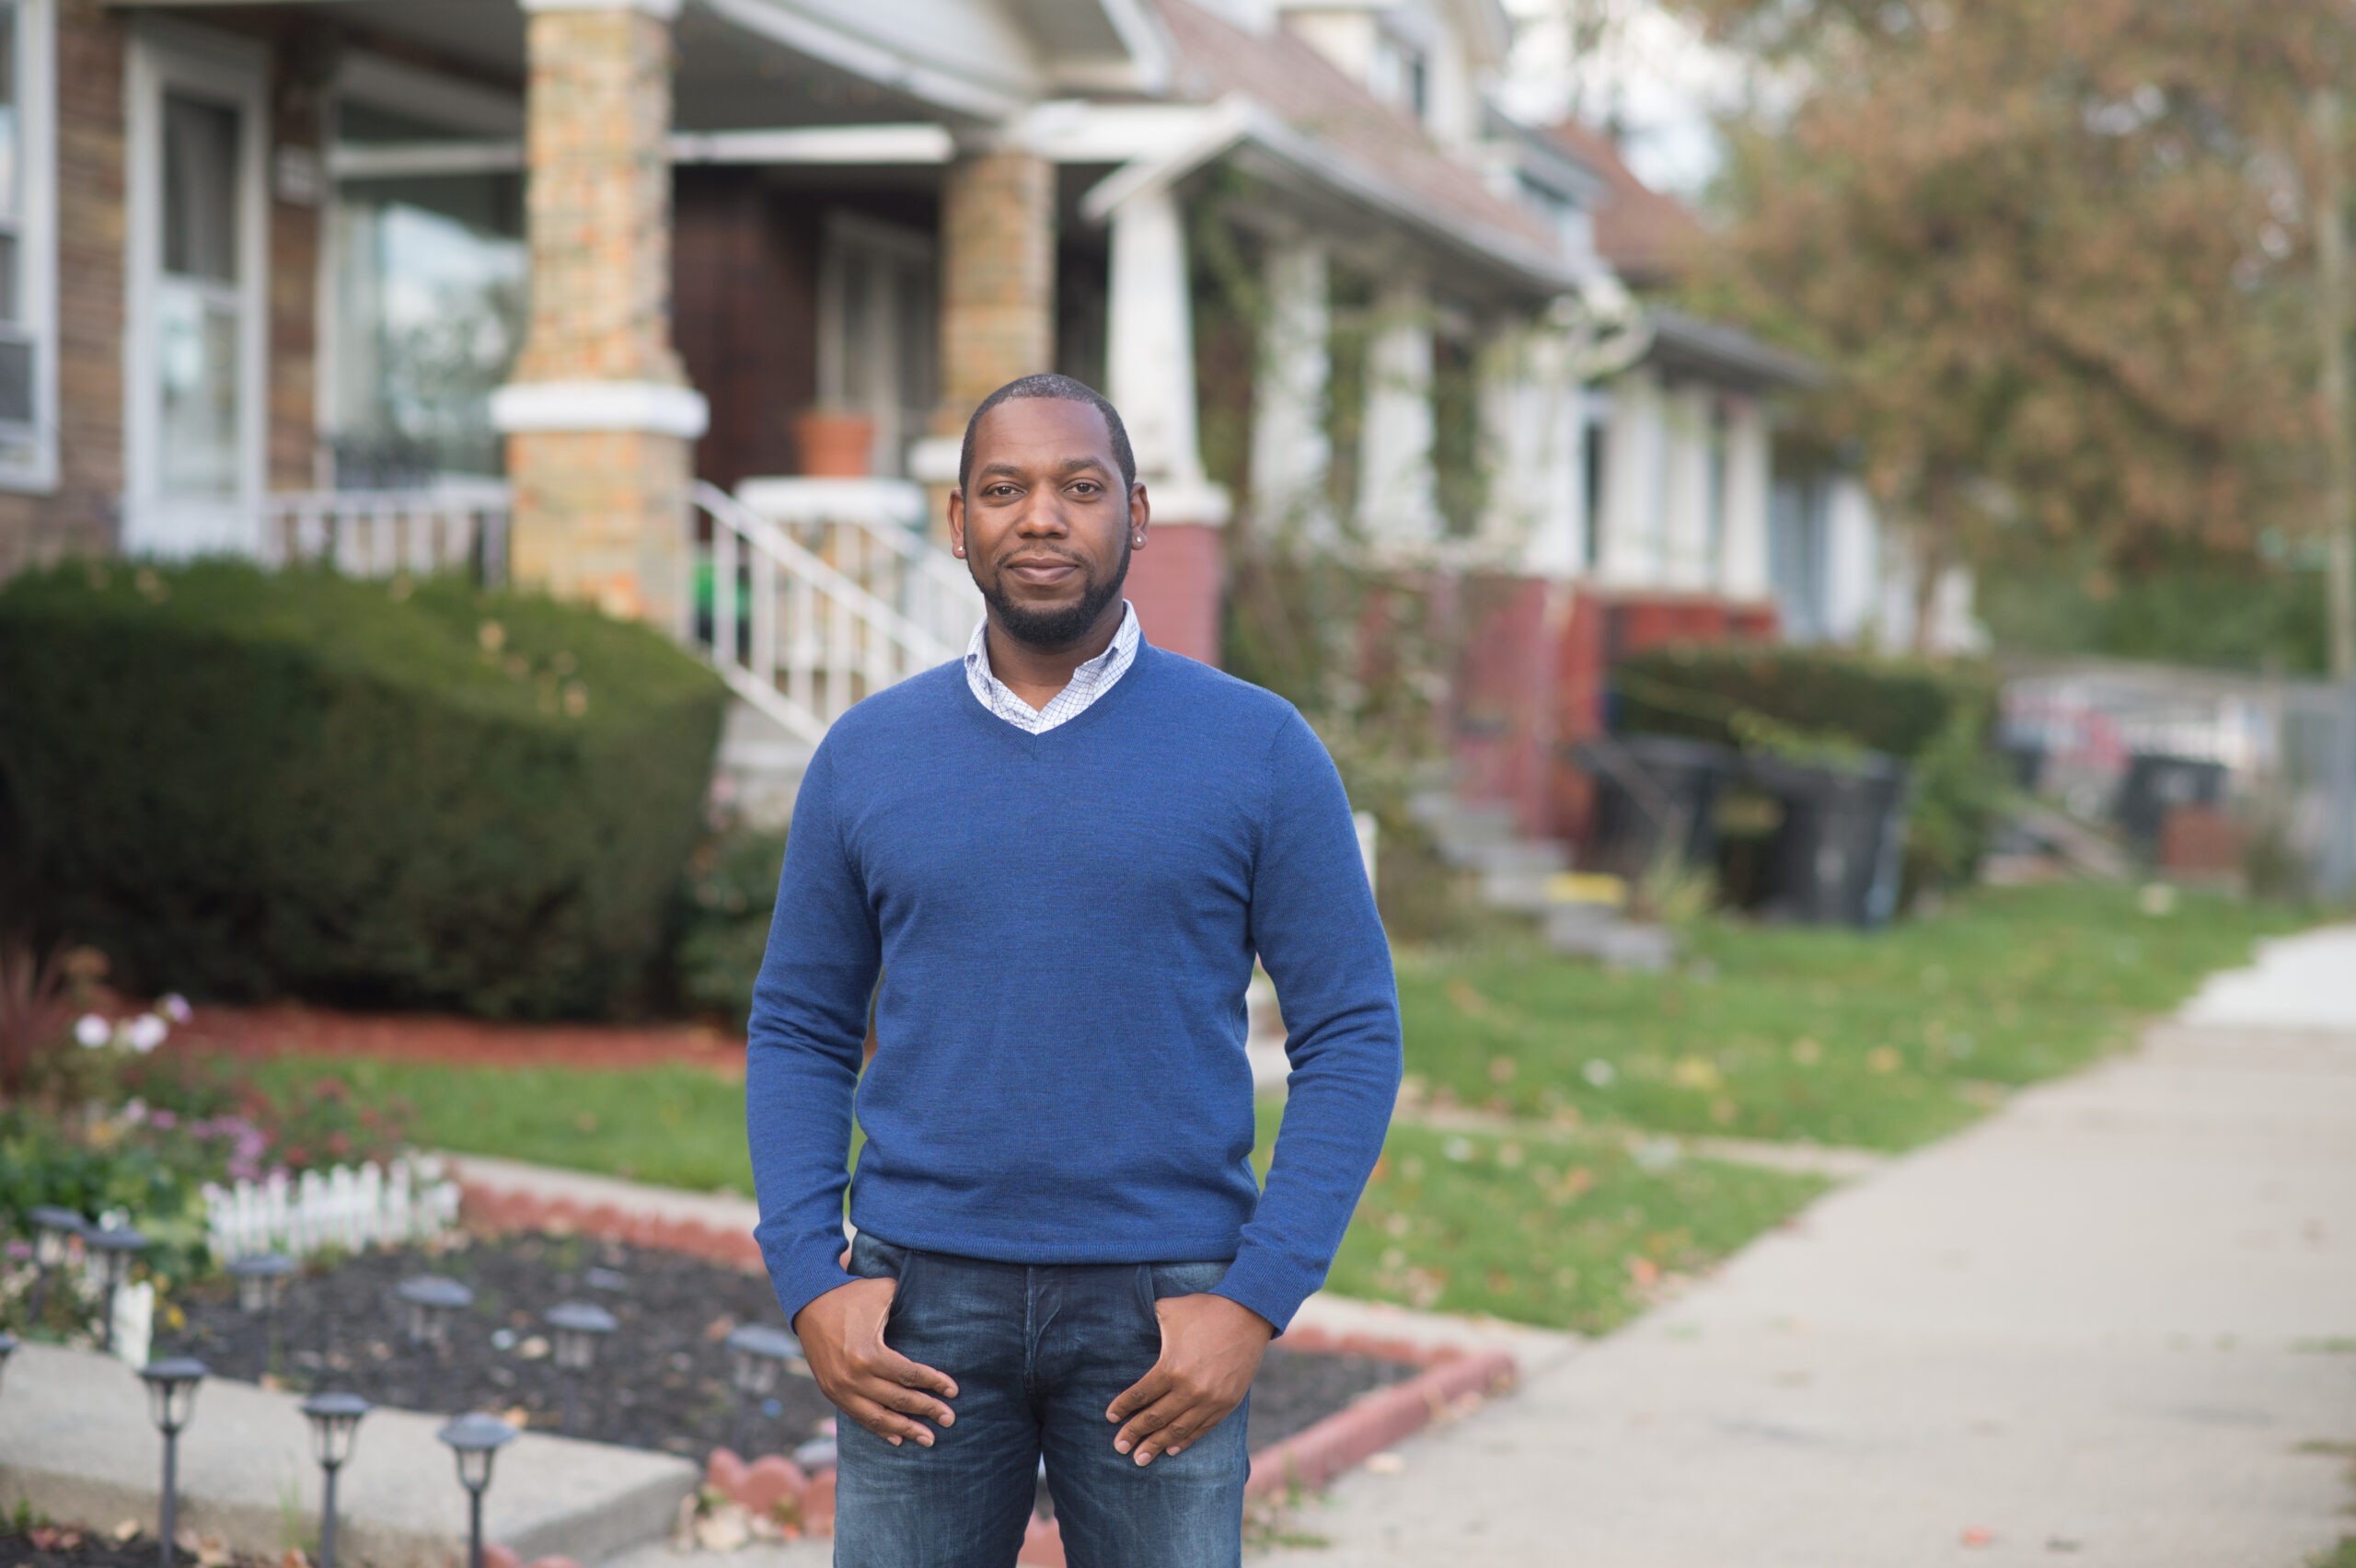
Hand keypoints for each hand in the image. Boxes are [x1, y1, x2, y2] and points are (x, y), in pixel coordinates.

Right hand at [793, 1276, 958, 1446]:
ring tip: (929, 1438)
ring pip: (879, 1417)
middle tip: (950, 1419)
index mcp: (869, 1354)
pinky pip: (859, 1417)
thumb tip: (938, 1311)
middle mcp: (854, 1377)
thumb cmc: (853, 1295)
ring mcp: (840, 1389)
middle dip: (928, 1410)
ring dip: (906, 1429)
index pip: (910, 1376)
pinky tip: (899, 1438)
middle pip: (899, 1400)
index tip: (954, 1391)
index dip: (935, 1384)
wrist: (810, 1302)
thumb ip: (910, 1304)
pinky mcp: (832, 1392)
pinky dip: (880, 1429)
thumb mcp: (884, 1292)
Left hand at [1106, 1293, 1272, 1465]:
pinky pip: (1201, 1429)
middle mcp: (1189, 1389)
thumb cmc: (1205, 1309)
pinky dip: (1184, 1441)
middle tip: (1118, 1446)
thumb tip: (1129, 1319)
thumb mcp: (1170, 1309)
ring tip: (1140, 1458)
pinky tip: (1171, 1449)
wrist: (1249, 1314)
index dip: (1123, 1408)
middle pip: (1155, 1418)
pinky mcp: (1226, 1404)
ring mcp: (1210, 1400)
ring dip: (1156, 1445)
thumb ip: (1149, 1320)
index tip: (1111, 1417)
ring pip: (1176, 1430)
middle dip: (1134, 1434)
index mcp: (1171, 1367)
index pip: (1140, 1395)